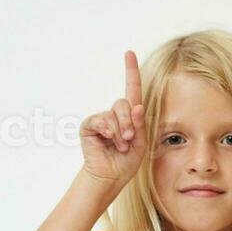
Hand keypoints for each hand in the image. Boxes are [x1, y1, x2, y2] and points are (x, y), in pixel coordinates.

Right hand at [80, 50, 147, 190]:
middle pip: (124, 103)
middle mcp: (115, 114)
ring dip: (121, 130)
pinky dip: (108, 130)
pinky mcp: (89, 126)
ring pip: (114, 112)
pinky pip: (101, 119)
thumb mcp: (141, 141)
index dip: (130, 71)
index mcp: (129, 116)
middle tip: (130, 138)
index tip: (128, 53)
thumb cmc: (126, 162)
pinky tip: (109, 139)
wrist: (110, 177)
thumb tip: (137, 106)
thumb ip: (140, 123)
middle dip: (130, 122)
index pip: (131, 89)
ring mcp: (101, 119)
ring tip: (120, 145)